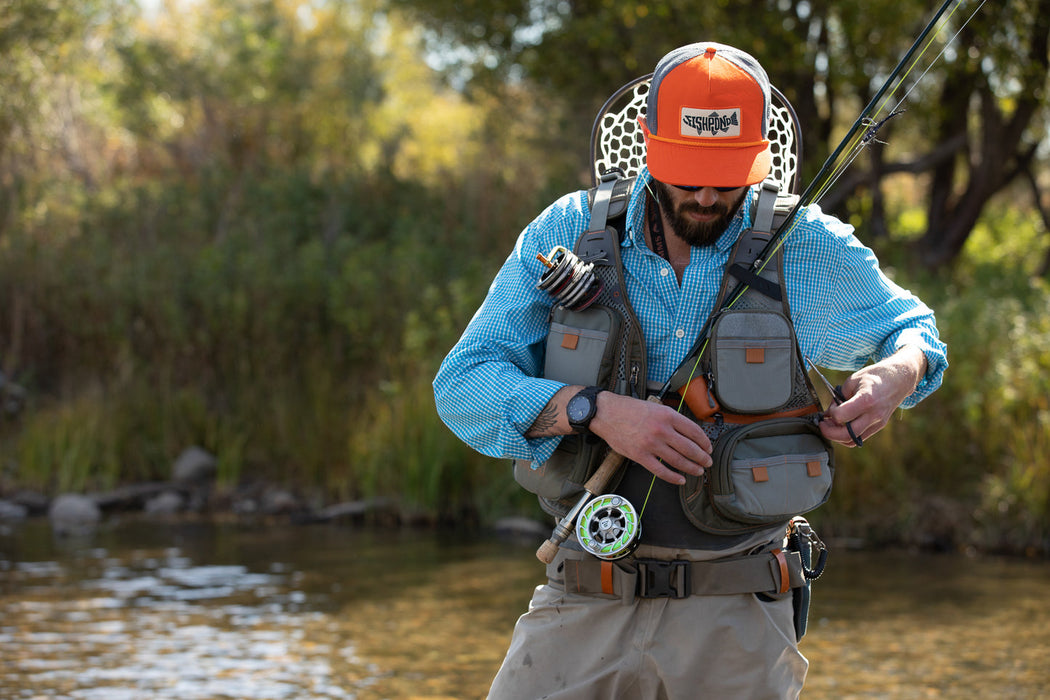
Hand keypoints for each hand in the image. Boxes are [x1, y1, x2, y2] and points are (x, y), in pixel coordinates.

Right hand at [590, 392, 711, 484]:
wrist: (606, 413)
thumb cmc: (628, 409)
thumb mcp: (654, 407)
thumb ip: (670, 418)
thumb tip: (687, 433)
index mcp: (667, 415)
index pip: (694, 431)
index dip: (704, 442)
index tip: (708, 447)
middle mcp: (662, 430)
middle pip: (689, 448)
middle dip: (702, 457)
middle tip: (708, 462)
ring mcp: (651, 444)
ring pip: (678, 461)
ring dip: (692, 468)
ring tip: (698, 471)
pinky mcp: (640, 456)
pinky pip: (661, 471)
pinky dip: (673, 477)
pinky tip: (680, 479)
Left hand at [819, 346, 926, 446]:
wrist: (899, 379)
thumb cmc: (876, 376)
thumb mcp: (852, 380)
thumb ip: (838, 398)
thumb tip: (829, 413)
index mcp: (866, 400)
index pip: (842, 416)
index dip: (831, 414)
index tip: (831, 408)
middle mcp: (874, 414)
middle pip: (846, 435)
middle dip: (829, 432)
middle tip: (822, 424)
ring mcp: (878, 422)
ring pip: (853, 441)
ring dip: (837, 437)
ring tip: (832, 425)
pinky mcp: (879, 426)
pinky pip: (860, 438)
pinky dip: (847, 436)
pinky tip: (842, 426)